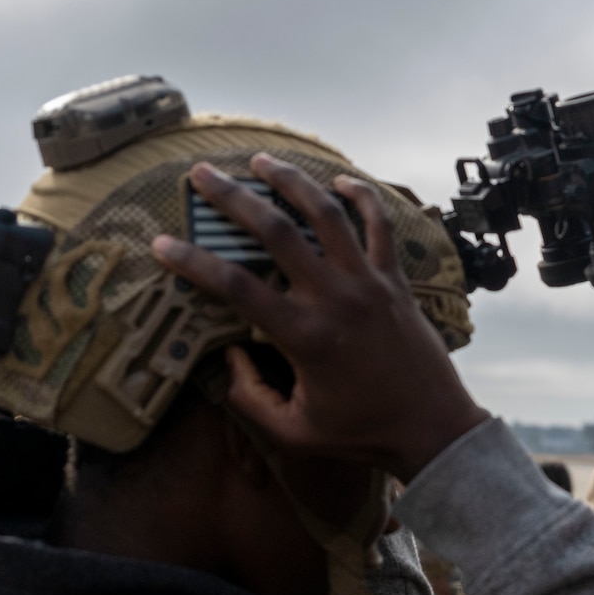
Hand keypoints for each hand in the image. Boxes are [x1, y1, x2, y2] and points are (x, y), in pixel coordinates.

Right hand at [152, 155, 487, 481]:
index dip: (193, 263)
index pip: (236, 287)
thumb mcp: (294, 431)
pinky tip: (339, 180)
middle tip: (202, 173)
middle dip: (234, 197)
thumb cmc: (361, 434)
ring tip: (262, 161)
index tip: (162, 243)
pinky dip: (362, 197)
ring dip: (292, 181)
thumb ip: (249, 397)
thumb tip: (227, 357)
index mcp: (304, 336)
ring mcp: (369, 284)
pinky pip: (380, 226)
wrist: (432, 428)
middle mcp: (335, 299)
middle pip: (277, 232)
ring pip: (327, 214)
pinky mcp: (396, 281)